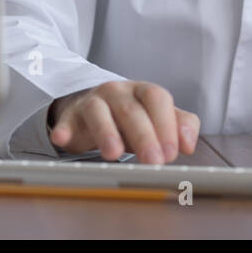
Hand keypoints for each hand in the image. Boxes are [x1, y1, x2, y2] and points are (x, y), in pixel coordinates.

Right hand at [48, 80, 200, 164]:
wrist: (90, 108)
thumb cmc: (130, 116)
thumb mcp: (157, 118)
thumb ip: (180, 126)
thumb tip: (189, 144)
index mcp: (143, 91)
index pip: (157, 99)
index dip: (166, 124)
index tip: (172, 152)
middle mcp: (118, 92)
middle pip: (131, 109)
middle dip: (144, 135)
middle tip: (154, 161)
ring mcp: (92, 102)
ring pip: (99, 112)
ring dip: (107, 132)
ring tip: (114, 154)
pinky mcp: (70, 117)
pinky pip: (66, 121)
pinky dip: (64, 129)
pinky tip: (62, 138)